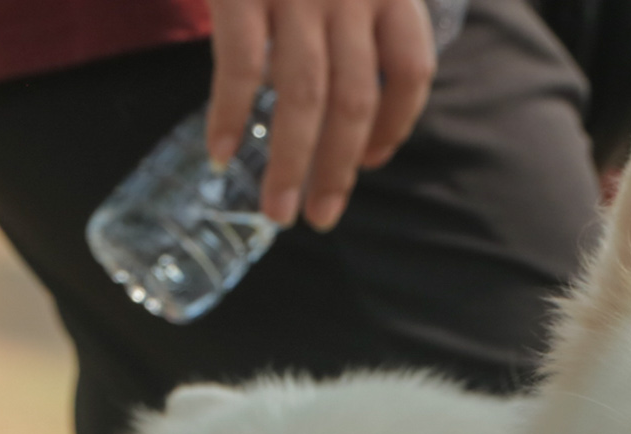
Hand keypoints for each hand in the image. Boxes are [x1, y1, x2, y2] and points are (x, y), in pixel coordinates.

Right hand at [206, 0, 437, 230]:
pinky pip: (240, 65)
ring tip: (278, 211)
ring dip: (292, 164)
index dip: (395, 125)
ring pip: (305, 96)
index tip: (371, 162)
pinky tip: (220, 154)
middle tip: (322, 216)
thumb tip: (345, 102)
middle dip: (339, 169)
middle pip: (356, 100)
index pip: (410, 72)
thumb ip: (356, 17)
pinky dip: (230, 114)